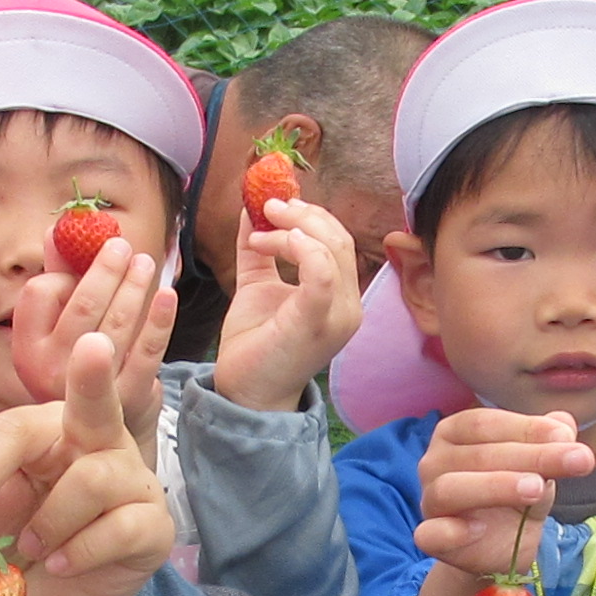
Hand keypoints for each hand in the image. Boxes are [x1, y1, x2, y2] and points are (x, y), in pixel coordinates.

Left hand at [0, 332, 174, 595]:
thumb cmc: (26, 539)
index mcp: (52, 432)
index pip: (15, 430)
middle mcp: (99, 444)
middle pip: (96, 402)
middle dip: (93, 375)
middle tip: (92, 346)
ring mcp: (132, 481)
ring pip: (95, 480)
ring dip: (52, 522)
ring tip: (36, 548)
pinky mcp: (153, 525)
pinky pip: (121, 528)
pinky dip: (79, 552)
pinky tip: (61, 564)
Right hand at [10, 237, 176, 452]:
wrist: (98, 433)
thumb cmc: (75, 368)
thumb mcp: (55, 328)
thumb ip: (57, 279)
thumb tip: (57, 229)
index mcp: (27, 349)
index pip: (40, 293)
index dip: (62, 272)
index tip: (80, 262)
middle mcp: (51, 369)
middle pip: (83, 304)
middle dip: (106, 268)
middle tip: (122, 246)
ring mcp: (91, 385)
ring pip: (118, 322)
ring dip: (135, 285)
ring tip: (144, 261)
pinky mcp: (128, 396)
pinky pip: (147, 350)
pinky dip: (160, 319)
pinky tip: (167, 295)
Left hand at [211, 198, 362, 413]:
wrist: (246, 392)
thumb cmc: (256, 344)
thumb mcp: (257, 286)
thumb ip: (259, 252)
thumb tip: (248, 210)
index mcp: (339, 295)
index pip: (337, 240)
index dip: (308, 214)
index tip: (272, 204)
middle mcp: (349, 304)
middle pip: (338, 238)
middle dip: (301, 214)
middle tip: (266, 205)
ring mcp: (339, 315)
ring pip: (332, 249)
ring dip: (292, 227)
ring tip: (260, 229)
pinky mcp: (319, 322)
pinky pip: (322, 273)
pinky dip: (300, 248)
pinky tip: (272, 241)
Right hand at [412, 407, 595, 595]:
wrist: (503, 544)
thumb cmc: (516, 491)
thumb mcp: (541, 464)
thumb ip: (551, 440)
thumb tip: (564, 424)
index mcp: (457, 432)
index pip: (486, 423)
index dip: (526, 428)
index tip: (567, 437)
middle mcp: (435, 461)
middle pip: (478, 454)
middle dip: (532, 456)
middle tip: (578, 461)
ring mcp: (429, 500)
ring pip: (450, 488)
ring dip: (495, 486)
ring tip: (537, 488)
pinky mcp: (431, 537)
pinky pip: (430, 534)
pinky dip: (451, 531)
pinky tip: (479, 529)